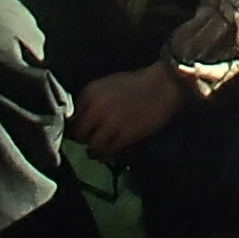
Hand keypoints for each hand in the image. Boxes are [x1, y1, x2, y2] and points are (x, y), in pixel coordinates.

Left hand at [74, 64, 192, 159]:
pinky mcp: (125, 135)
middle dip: (87, 139)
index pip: (73, 118)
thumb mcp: (109, 86)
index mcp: (90, 92)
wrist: (165, 84)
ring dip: (98, 150)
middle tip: (96, 141)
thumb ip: (93, 102)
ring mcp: (110, 122)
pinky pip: (110, 151)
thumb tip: (83, 122)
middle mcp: (96, 107)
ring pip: (93, 146)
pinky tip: (117, 150)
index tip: (88, 130)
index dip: (82, 126)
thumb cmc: (139, 84)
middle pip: (80, 134)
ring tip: (106, 149)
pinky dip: (111, 153)